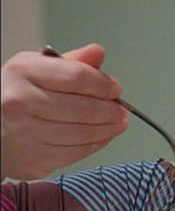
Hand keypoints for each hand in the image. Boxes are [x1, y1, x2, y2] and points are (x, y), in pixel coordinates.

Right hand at [0, 44, 127, 179]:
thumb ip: (70, 63)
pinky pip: (76, 152)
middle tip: (121, 110)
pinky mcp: (33, 157)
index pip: (77, 77)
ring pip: (83, 132)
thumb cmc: (17, 95)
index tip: (115, 89)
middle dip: (111, 110)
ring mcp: (25, 131)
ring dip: (109, 129)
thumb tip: (97, 53)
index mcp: (23, 71)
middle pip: (84, 108)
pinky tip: (102, 137)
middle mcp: (20, 101)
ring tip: (117, 123)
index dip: (104, 84)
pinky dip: (96, 145)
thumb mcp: (37, 69)